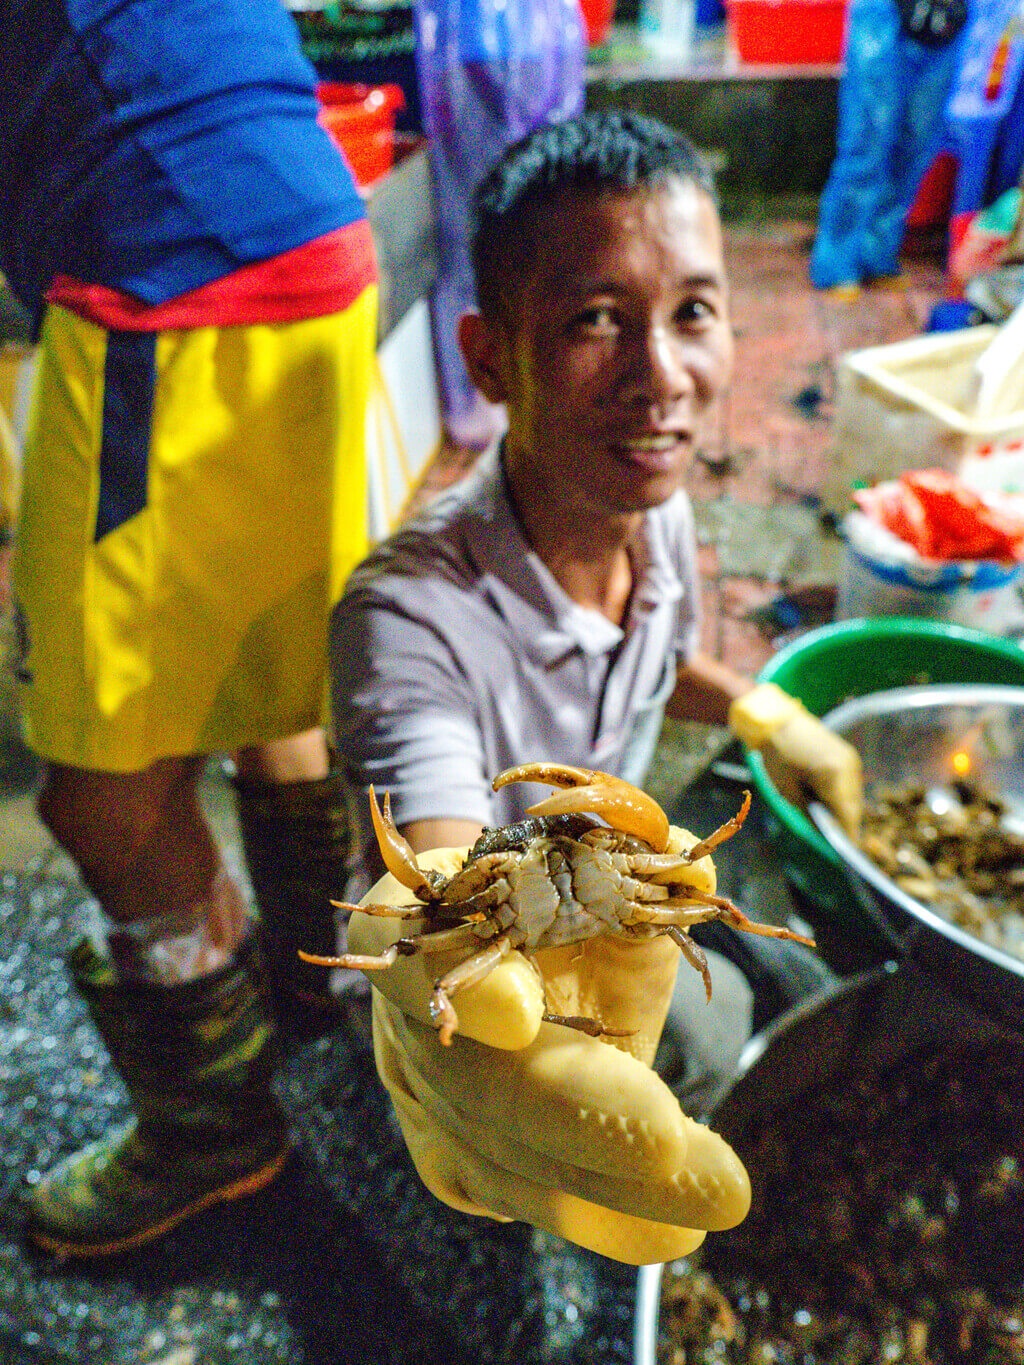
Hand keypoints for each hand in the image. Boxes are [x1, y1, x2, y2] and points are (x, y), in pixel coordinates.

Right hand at [347, 842, 751, 1266]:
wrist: (499, 936)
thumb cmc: (548, 885)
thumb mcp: (590, 855)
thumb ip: (636, 857)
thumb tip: (695, 883)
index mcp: (418, 922)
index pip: (418, 957)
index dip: (466, 991)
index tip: (522, 1013)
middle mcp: (405, 1021)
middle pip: (473, 1082)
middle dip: (574, 1113)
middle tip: (664, 1139)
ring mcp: (426, 1104)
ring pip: (503, 1159)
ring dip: (609, 1186)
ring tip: (713, 1196)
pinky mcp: (457, 1161)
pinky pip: (520, 1196)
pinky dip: (599, 1218)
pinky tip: (666, 1233)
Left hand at [729, 682, 862, 837]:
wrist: (776, 718)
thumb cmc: (776, 755)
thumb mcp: (787, 790)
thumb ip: (810, 814)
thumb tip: (824, 835)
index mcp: (834, 776)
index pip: (848, 817)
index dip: (847, 840)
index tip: (845, 858)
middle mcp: (850, 768)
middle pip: (854, 809)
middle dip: (845, 828)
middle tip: (835, 846)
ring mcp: (852, 761)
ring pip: (854, 798)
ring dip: (844, 813)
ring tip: (829, 826)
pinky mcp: (848, 757)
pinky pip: (850, 786)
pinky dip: (842, 798)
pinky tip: (828, 805)